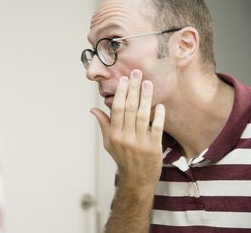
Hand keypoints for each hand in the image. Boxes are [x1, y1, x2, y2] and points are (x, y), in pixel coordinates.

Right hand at [91, 69, 164, 188]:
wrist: (137, 179)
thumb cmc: (122, 158)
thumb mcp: (109, 143)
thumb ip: (103, 124)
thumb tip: (93, 109)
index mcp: (114, 134)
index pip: (117, 109)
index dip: (121, 93)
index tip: (124, 79)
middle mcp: (125, 137)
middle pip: (129, 108)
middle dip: (133, 89)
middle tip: (137, 73)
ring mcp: (140, 143)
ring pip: (143, 115)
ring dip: (146, 98)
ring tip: (149, 83)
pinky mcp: (153, 148)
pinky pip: (156, 128)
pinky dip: (158, 116)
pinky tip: (160, 105)